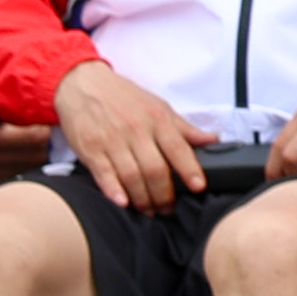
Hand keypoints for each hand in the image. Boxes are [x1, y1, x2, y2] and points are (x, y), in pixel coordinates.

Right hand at [53, 58, 209, 210]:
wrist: (84, 85)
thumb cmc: (125, 97)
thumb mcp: (158, 106)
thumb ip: (184, 128)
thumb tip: (213, 140)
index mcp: (157, 120)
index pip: (178, 149)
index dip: (190, 169)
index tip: (198, 187)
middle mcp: (136, 131)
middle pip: (155, 169)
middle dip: (164, 194)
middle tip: (168, 209)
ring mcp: (112, 141)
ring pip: (132, 176)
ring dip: (142, 198)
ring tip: (149, 211)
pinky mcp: (91, 149)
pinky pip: (104, 173)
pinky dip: (113, 190)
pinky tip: (122, 202)